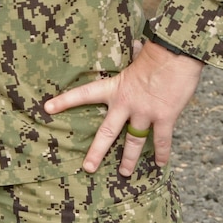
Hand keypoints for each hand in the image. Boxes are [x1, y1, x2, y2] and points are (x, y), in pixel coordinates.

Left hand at [44, 41, 203, 175]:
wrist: (175, 55)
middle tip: (87, 168)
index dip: (64, 102)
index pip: (83, 94)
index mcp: (113, 88)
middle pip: (106, 132)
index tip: (47, 108)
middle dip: (97, 152)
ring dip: (130, 159)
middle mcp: (125, 103)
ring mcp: (144, 113)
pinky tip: (160, 164)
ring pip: (134, 142)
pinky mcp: (164, 117)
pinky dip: (162, 153)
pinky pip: (162, 140)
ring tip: (125, 173)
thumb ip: (125, 68)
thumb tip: (130, 49)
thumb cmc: (154, 53)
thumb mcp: (131, 60)